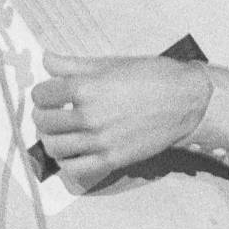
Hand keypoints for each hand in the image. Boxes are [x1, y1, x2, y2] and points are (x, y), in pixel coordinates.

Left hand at [29, 54, 214, 193]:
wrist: (186, 101)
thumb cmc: (151, 76)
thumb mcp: (110, 64)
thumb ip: (73, 64)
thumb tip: (46, 59)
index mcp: (86, 88)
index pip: (42, 95)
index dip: (42, 93)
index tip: (49, 94)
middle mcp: (89, 116)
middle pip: (44, 122)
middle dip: (42, 116)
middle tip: (51, 112)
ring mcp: (100, 141)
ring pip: (55, 147)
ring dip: (51, 139)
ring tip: (59, 133)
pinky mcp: (112, 159)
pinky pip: (75, 168)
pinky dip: (67, 162)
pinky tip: (73, 152)